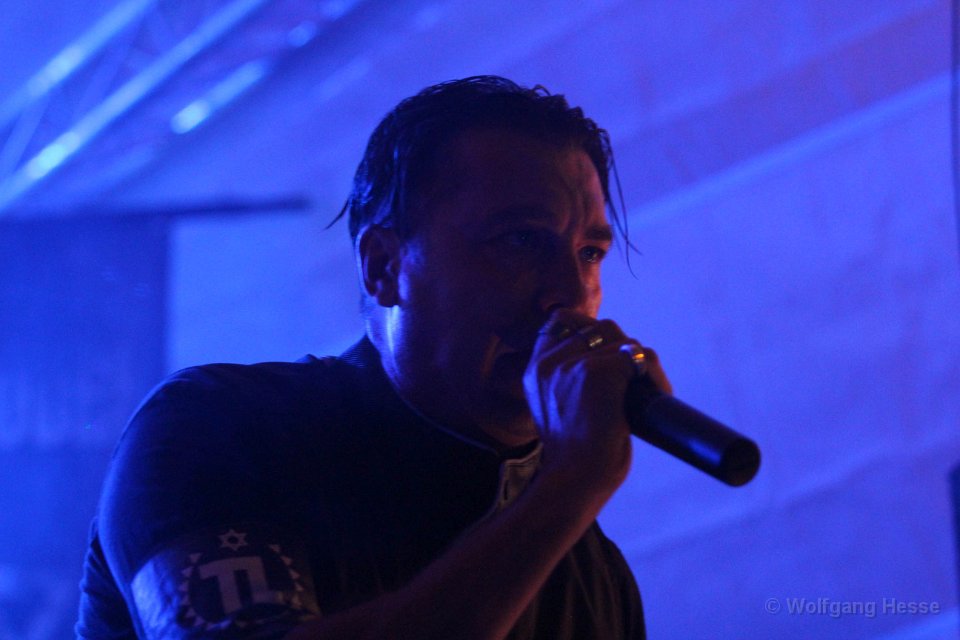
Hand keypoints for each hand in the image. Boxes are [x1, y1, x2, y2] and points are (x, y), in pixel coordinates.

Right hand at [523, 309, 647, 500]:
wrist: (576, 481)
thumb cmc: (577, 455)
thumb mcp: (559, 409)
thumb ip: (569, 378)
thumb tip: (616, 352)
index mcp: (536, 370)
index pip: (561, 320)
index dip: (591, 330)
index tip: (609, 354)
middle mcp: (549, 362)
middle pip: (602, 327)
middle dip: (625, 349)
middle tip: (637, 381)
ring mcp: (572, 365)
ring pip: (624, 341)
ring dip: (644, 364)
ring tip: (649, 391)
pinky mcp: (598, 371)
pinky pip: (639, 358)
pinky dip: (655, 377)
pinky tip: (656, 395)